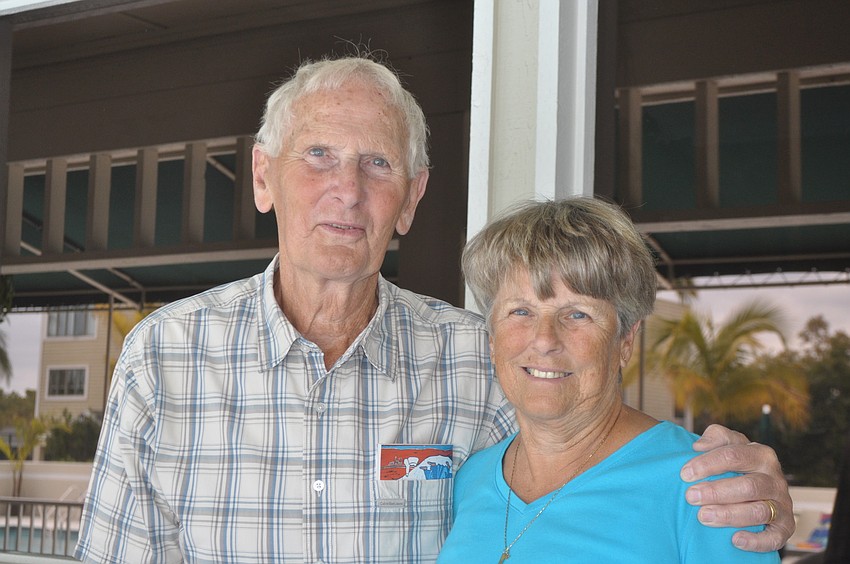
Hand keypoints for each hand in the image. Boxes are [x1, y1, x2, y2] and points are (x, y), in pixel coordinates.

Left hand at [681, 424, 793, 552]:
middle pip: (748, 486)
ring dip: (729, 515)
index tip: (685, 474)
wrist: (756, 489)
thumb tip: (699, 446)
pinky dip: (756, 541)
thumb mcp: (727, 444)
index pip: (734, 456)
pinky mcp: (785, 527)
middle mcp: (775, 479)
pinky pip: (775, 538)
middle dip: (716, 492)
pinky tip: (735, 540)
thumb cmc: (736, 464)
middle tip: (691, 497)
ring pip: (759, 511)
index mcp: (761, 455)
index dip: (708, 464)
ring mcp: (782, 504)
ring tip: (703, 516)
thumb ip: (715, 437)